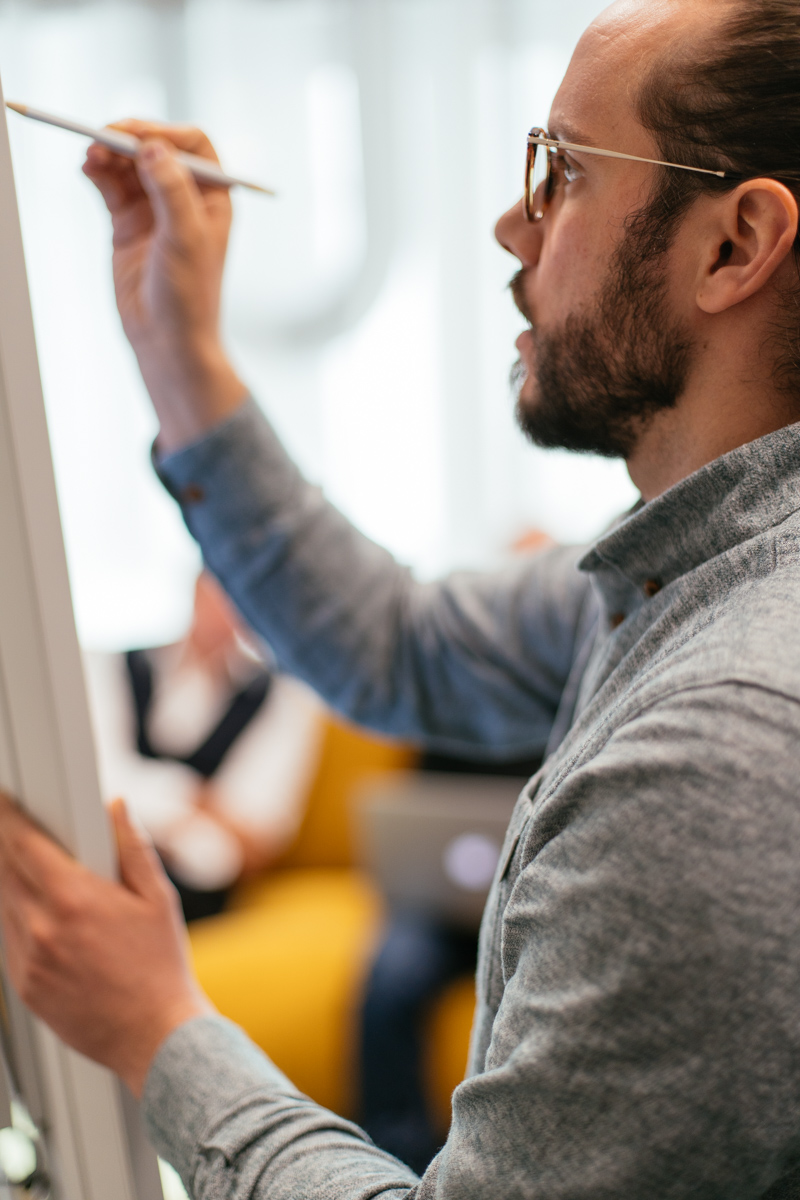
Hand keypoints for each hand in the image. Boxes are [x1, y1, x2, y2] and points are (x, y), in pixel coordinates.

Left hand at [0, 795, 212, 1096]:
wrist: (153, 1036)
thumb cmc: (161, 968)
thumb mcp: (158, 897)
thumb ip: (133, 846)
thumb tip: (117, 808)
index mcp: (75, 899)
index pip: (24, 844)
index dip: (11, 819)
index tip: (6, 806)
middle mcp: (43, 928)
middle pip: (5, 872)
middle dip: (8, 848)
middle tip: (18, 835)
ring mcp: (29, 960)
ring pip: (3, 906)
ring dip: (13, 886)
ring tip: (43, 882)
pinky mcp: (25, 987)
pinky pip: (9, 942)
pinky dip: (19, 922)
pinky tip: (46, 921)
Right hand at [83, 121, 246, 450]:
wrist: (167, 342)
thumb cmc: (189, 296)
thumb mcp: (186, 239)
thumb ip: (172, 190)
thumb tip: (154, 146)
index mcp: (213, 198)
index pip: (193, 145)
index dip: (164, 131)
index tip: (136, 135)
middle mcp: (185, 199)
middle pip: (155, 149)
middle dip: (129, 139)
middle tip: (103, 137)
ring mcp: (154, 211)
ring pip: (129, 166)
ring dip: (109, 154)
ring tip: (91, 155)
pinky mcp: (128, 225)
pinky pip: (111, 187)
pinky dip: (99, 173)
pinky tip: (87, 168)